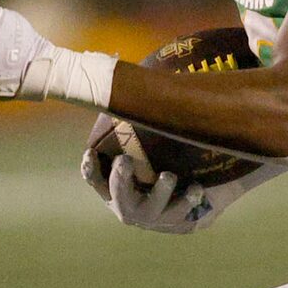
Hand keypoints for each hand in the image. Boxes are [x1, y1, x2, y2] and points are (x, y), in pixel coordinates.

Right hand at [79, 123, 228, 233]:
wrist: (197, 187)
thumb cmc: (164, 155)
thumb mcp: (150, 137)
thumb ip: (140, 114)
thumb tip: (135, 65)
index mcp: (114, 185)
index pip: (94, 178)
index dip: (90, 168)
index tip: (90, 153)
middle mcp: (128, 204)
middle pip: (119, 195)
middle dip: (120, 180)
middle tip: (124, 162)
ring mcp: (153, 216)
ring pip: (151, 209)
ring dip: (159, 193)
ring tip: (169, 176)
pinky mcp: (177, 222)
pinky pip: (181, 216)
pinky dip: (187, 201)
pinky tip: (197, 189)